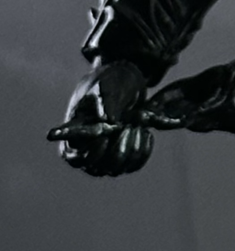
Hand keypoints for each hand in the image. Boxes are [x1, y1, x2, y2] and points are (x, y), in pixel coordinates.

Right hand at [48, 60, 153, 175]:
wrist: (125, 82)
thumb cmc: (108, 81)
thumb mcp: (106, 85)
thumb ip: (105, 101)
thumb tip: (108, 120)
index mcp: (74, 133)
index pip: (72, 156)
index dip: (87, 154)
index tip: (104, 136)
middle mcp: (87, 149)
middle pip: (97, 168)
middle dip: (115, 149)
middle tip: (127, 126)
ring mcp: (106, 155)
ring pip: (117, 168)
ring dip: (131, 148)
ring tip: (138, 124)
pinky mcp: (125, 155)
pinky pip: (134, 164)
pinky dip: (143, 150)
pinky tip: (146, 132)